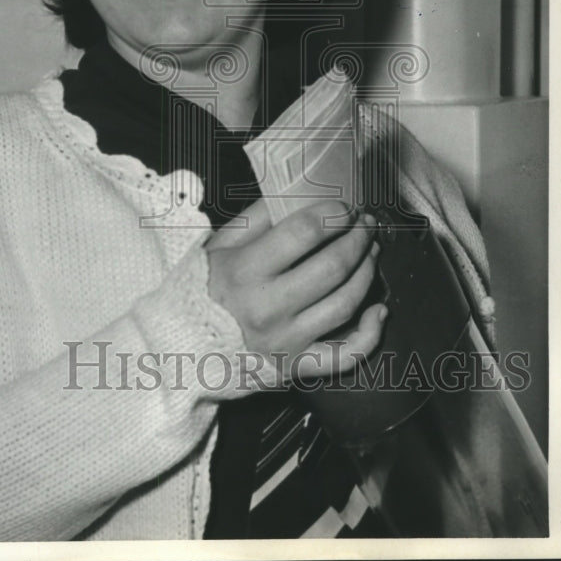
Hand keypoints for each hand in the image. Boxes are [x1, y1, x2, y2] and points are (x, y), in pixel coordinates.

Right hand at [206, 199, 385, 380]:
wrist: (181, 344)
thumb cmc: (201, 289)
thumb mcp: (219, 245)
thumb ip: (257, 218)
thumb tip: (297, 194)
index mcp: (245, 270)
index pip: (303, 233)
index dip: (333, 214)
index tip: (345, 206)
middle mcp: (267, 307)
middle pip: (332, 266)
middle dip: (358, 238)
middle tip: (365, 223)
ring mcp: (285, 340)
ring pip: (345, 304)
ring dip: (367, 272)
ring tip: (371, 252)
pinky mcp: (296, 366)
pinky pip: (344, 356)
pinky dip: (369, 335)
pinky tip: (379, 311)